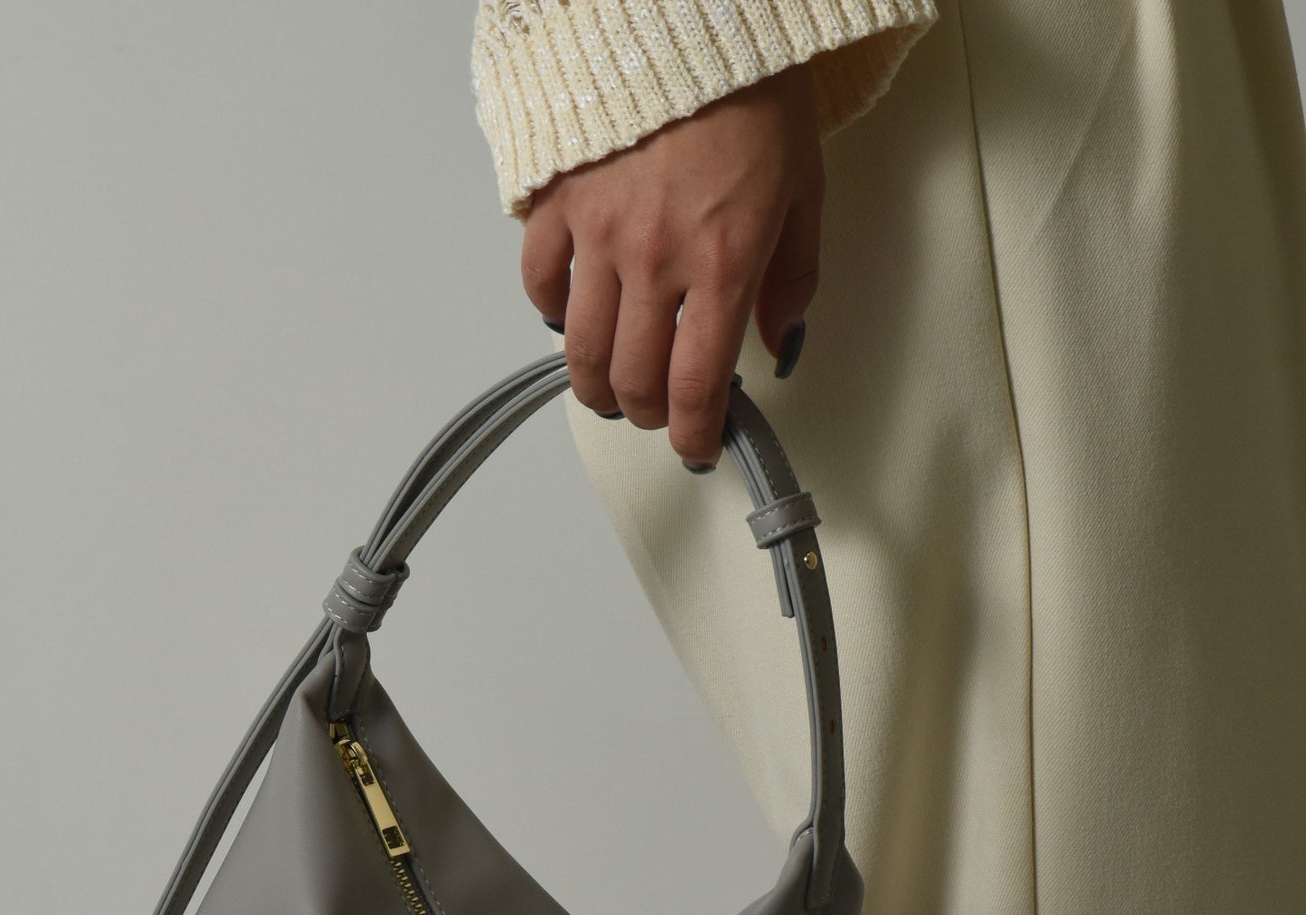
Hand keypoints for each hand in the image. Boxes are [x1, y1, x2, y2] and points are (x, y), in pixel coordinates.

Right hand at [519, 60, 824, 468]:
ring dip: (597, 384)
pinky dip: (550, 314)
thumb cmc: (754, 92)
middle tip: (660, 410)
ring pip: (580, 350)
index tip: (698, 444)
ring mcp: (597, 234)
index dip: (694, 434)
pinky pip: (538, 283)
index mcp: (721, 264)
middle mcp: (654, 260)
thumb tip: (776, 342)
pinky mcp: (557, 202)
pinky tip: (569, 315)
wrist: (696, 16)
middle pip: (633, 382)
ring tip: (613, 384)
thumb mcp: (803, 191)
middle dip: (648, 413)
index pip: (696, 387)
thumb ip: (790, 279)